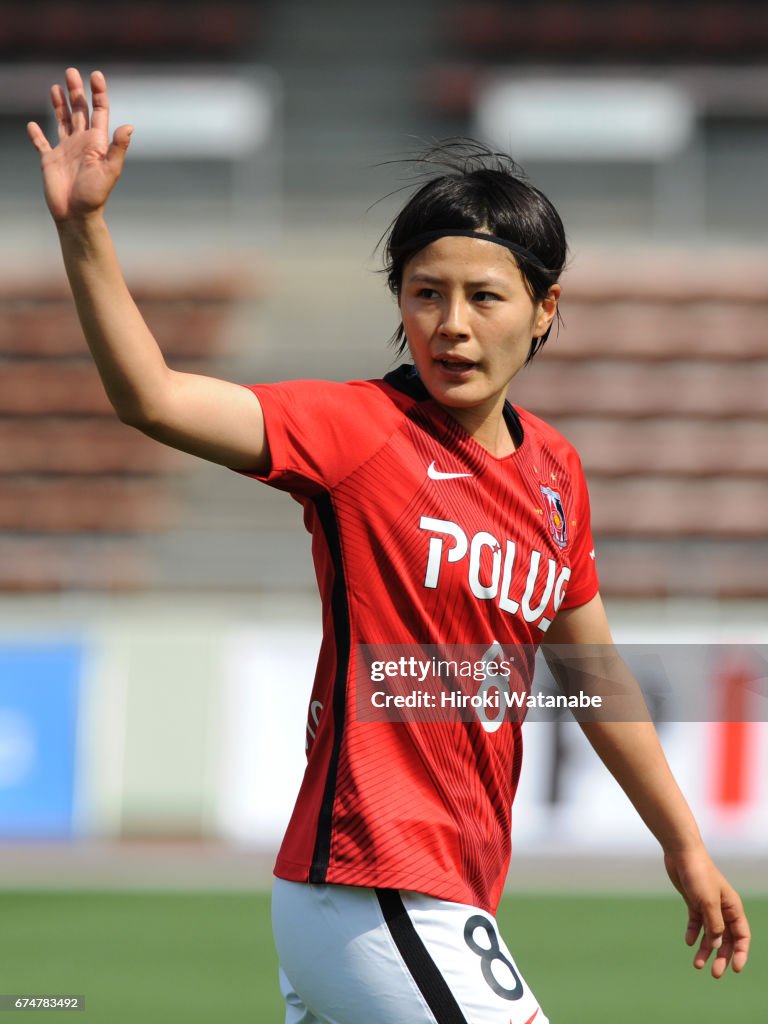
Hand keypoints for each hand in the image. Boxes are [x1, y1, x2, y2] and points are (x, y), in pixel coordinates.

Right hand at [27, 67, 131, 222]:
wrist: (77, 215)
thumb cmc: (95, 195)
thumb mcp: (110, 170)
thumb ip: (118, 148)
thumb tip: (128, 126)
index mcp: (97, 142)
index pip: (99, 112)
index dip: (98, 93)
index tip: (96, 75)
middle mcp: (82, 143)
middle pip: (79, 111)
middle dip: (76, 91)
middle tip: (71, 72)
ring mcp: (66, 150)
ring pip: (62, 121)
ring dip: (59, 104)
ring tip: (55, 87)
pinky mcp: (50, 160)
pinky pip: (42, 144)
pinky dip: (36, 135)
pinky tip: (32, 125)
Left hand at [664, 846, 750, 977]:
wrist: (681, 853)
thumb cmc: (698, 874)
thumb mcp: (708, 902)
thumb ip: (714, 925)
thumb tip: (718, 945)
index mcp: (733, 907)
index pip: (742, 936)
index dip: (741, 953)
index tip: (736, 969)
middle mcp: (723, 908)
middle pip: (726, 938)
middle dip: (722, 957)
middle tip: (714, 974)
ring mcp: (708, 905)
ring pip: (710, 933)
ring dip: (706, 949)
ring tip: (697, 965)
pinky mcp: (693, 901)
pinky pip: (696, 923)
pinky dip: (694, 933)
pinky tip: (689, 942)